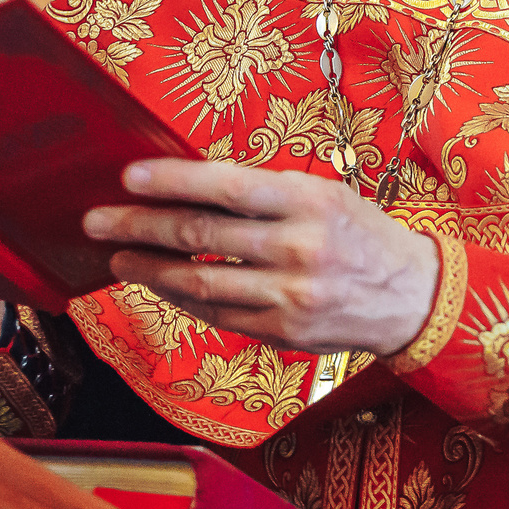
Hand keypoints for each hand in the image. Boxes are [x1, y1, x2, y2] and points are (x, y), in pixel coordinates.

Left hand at [83, 160, 440, 356]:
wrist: (410, 295)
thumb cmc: (361, 235)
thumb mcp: (325, 196)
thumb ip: (265, 193)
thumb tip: (191, 185)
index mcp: (310, 201)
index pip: (226, 186)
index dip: (172, 181)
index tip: (129, 177)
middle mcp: (299, 247)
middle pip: (200, 236)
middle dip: (139, 227)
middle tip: (98, 221)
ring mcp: (288, 294)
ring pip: (198, 281)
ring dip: (148, 269)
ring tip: (118, 257)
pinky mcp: (281, 330)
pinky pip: (215, 313)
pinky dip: (181, 297)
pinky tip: (160, 284)